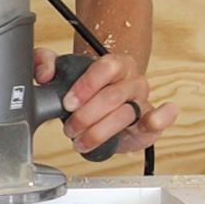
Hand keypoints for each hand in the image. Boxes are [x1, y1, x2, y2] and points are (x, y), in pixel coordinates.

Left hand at [33, 48, 178, 154]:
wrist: (100, 108)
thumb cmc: (85, 90)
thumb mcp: (62, 72)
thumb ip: (45, 62)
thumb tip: (43, 73)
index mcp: (115, 64)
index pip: (106, 67)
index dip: (86, 86)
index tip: (68, 103)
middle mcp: (131, 81)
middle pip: (113, 96)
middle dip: (87, 115)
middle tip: (69, 128)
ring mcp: (143, 101)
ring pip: (125, 114)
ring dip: (99, 132)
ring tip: (80, 141)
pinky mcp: (150, 122)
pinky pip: (161, 119)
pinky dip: (160, 120)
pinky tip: (151, 123)